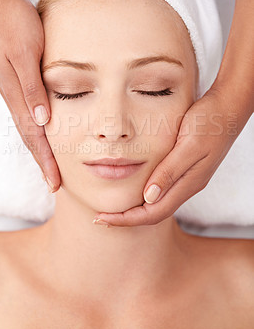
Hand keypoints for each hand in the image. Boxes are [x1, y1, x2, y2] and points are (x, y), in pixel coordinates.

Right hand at [0, 0, 60, 191]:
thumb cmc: (16, 25)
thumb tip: (43, 121)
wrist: (1, 5)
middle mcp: (16, 98)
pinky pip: (30, 115)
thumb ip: (33, 87)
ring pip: (30, 129)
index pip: (33, 136)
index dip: (45, 159)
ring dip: (41, 150)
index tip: (55, 181)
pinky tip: (45, 135)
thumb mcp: (26, 54)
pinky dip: (38, 132)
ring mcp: (16, 92)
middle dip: (43, 162)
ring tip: (51, 167)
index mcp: (17, 94)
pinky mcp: (20, 84)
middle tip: (55, 184)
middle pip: (30, 138)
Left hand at [93, 85, 249, 226]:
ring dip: (135, 209)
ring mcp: (188, 178)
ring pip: (159, 203)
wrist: (228, 109)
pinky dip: (144, 196)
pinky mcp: (186, 169)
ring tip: (113, 209)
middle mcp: (188, 185)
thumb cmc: (210, 123)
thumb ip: (170, 171)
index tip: (103, 218)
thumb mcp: (189, 144)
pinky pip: (163, 190)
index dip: (128, 219)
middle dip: (127, 219)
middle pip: (155, 213)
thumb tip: (149, 197)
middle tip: (100, 217)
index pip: (154, 213)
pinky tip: (134, 190)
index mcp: (188, 183)